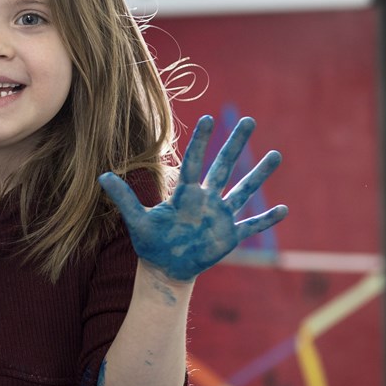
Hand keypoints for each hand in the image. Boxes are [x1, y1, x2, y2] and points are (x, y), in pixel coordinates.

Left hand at [98, 115, 287, 283]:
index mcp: (186, 194)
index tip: (208, 118)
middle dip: (236, 144)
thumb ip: (124, 199)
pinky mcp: (229, 236)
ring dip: (259, 174)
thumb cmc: (150, 242)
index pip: (195, 162)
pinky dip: (266, 219)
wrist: (164, 268)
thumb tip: (102, 176)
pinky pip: (252, 226)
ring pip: (244, 190)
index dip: (201, 141)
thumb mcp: (137, 221)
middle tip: (249, 120)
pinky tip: (284, 209)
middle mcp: (207, 200)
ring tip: (276, 154)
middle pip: (224, 166)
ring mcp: (221, 216)